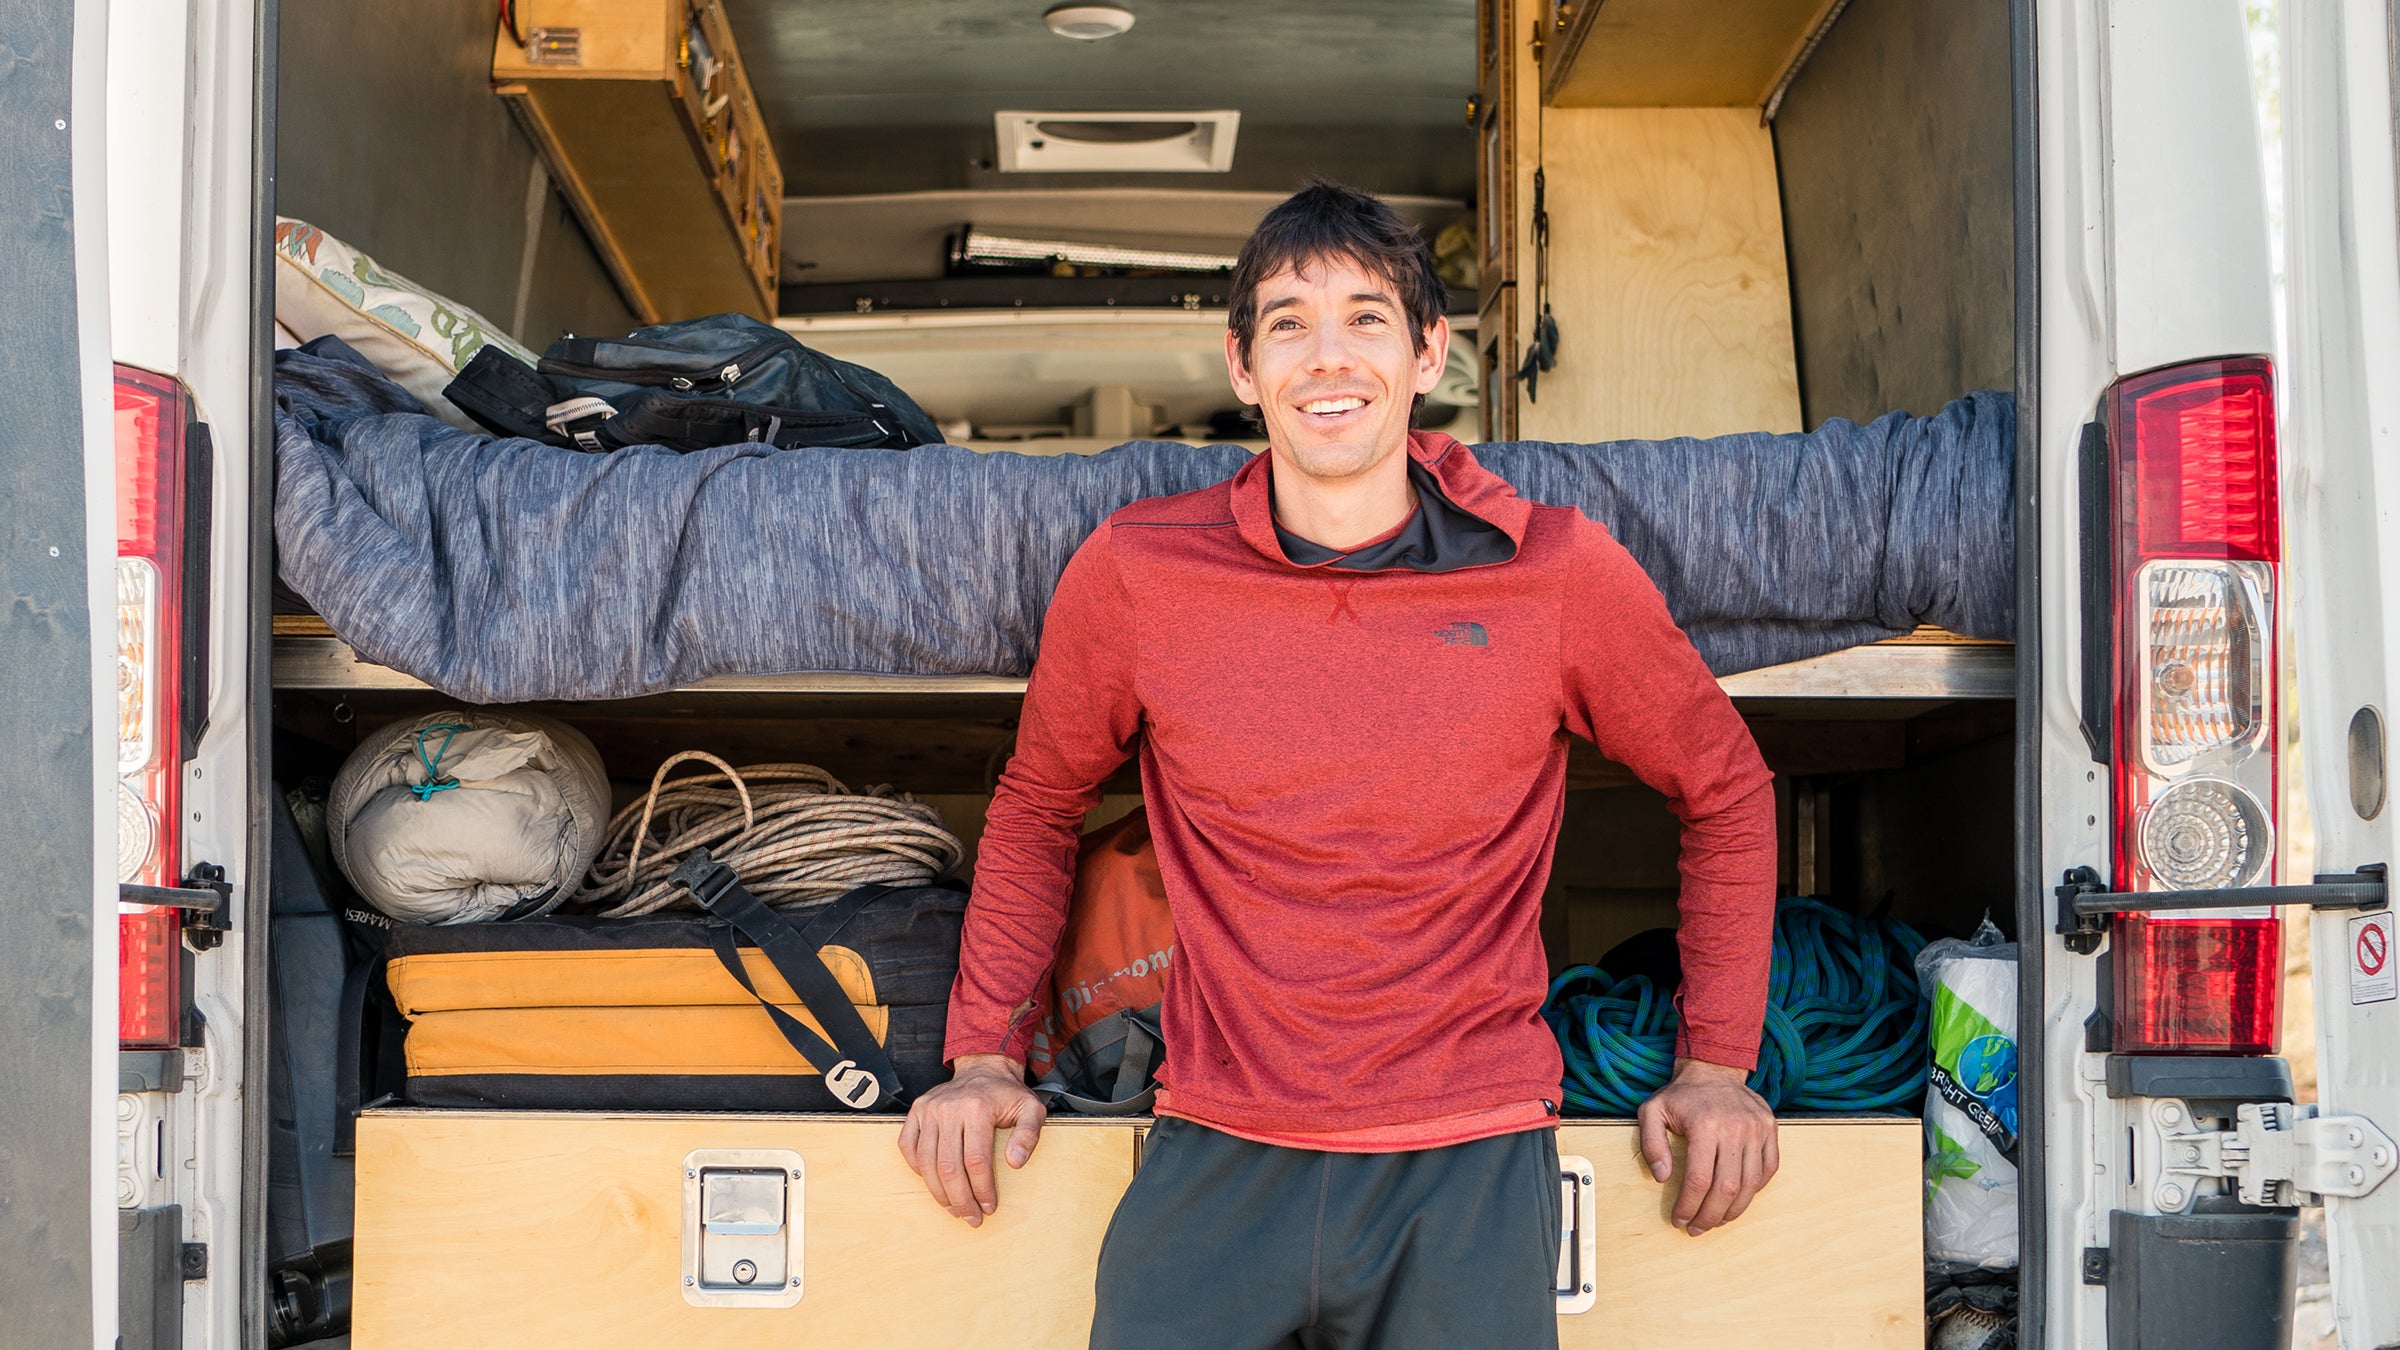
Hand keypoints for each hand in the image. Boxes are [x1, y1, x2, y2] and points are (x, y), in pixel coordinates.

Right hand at [897, 1053, 1047, 1226]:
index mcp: (977, 1108)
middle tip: (971, 1217)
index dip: (982, 1190)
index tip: (989, 1206)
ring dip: (939, 1192)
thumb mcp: (1031, 1109)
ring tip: (953, 1208)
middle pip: (949, 1167)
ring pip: (926, 1162)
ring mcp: (929, 1109)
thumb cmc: (1007, 1094)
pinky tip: (934, 1183)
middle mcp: (949, 1108)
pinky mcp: (916, 1111)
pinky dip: (917, 1170)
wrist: (983, 1069)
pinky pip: (908, 1147)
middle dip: (960, 1199)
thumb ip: (1029, 1135)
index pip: (976, 1161)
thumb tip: (1015, 1163)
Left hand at [1637, 1057, 1778, 1235]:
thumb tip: (1662, 1178)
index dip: (1689, 1206)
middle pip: (1727, 1188)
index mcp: (1704, 1125)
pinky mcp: (1770, 1129)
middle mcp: (1735, 1127)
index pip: (1698, 1179)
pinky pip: (1768, 1169)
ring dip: (1734, 1210)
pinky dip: (1755, 1190)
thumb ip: (1651, 1144)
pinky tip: (1738, 1198)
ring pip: (1751, 1184)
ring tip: (1717, 1220)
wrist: (1714, 1069)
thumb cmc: (1681, 1096)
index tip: (1679, 1220)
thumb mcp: (1652, 1111)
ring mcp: (1757, 1129)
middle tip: (1698, 1228)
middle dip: (1711, 1216)